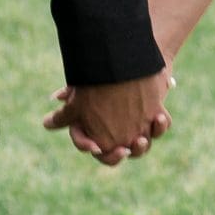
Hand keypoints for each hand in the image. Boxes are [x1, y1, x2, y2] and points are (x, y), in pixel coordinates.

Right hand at [41, 70, 173, 166]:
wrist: (127, 59)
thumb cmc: (101, 74)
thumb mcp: (84, 86)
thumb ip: (69, 97)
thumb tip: (53, 103)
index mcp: (98, 130)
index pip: (93, 147)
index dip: (91, 147)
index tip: (95, 147)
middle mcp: (118, 132)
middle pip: (117, 153)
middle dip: (118, 155)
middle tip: (123, 150)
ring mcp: (137, 127)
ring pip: (141, 147)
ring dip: (142, 147)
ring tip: (140, 140)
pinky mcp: (154, 117)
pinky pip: (159, 129)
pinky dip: (160, 126)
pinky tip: (158, 117)